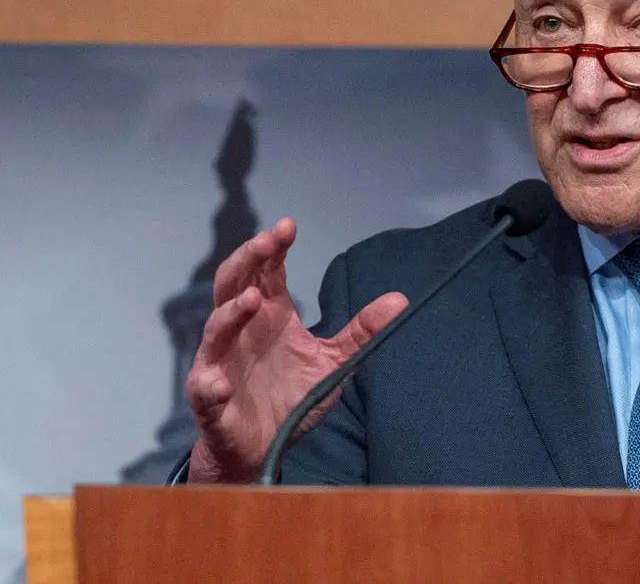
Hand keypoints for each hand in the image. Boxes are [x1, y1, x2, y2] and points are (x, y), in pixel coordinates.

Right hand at [185, 218, 407, 482]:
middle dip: (248, 261)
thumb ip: (360, 331)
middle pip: (234, 285)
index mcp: (270, 317)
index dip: (273, 248)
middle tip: (267, 241)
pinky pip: (205, 389)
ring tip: (252, 300)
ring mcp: (220, 363)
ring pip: (217, 330)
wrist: (264, 447)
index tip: (289, 226)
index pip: (267, 272)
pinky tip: (221, 382)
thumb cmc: (291, 396)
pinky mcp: (209, 400)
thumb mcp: (333, 361)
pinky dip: (211, 384)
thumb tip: (401, 299)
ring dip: (231, 314)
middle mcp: (241, 332)